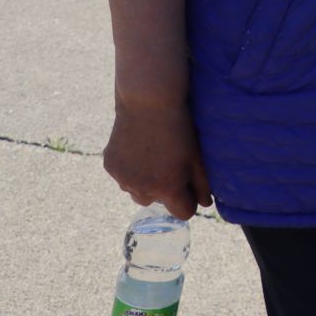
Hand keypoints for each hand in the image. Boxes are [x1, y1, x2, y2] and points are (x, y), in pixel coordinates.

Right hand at [103, 101, 210, 220]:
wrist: (148, 102)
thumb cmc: (179, 128)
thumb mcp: (197, 156)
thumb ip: (203, 184)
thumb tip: (205, 204)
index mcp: (168, 189)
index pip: (182, 213)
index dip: (189, 201)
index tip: (190, 188)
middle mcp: (142, 189)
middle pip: (156, 202)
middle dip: (164, 190)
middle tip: (170, 164)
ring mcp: (123, 179)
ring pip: (136, 190)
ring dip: (144, 181)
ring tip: (153, 155)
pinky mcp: (110, 166)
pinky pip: (122, 176)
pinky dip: (129, 168)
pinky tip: (138, 148)